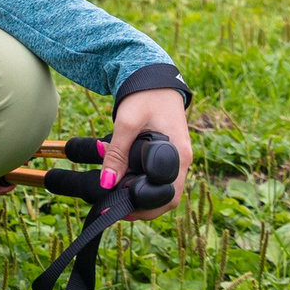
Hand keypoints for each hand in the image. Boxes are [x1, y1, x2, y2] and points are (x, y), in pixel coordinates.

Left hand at [102, 87, 190, 220]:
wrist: (154, 79)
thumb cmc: (144, 97)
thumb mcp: (127, 122)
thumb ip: (117, 153)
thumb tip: (107, 183)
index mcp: (178, 154)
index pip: (169, 195)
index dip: (147, 208)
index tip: (123, 210)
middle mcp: (182, 160)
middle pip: (168, 197)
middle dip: (145, 207)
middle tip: (119, 210)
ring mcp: (177, 158)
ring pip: (163, 189)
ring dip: (143, 197)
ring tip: (119, 200)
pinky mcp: (169, 154)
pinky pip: (158, 177)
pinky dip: (142, 183)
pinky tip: (124, 183)